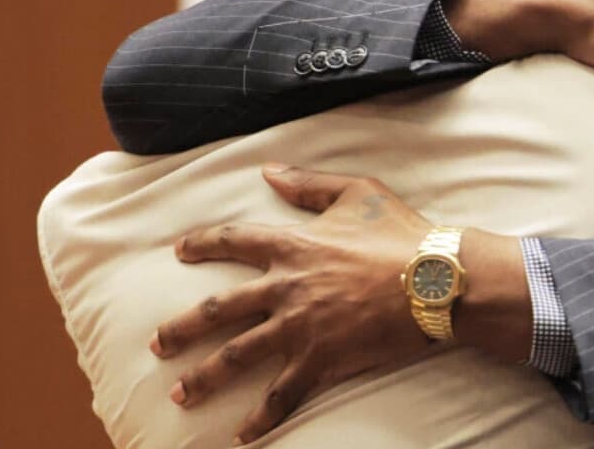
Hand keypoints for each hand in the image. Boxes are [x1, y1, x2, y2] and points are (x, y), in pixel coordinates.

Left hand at [150, 164, 530, 444]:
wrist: (435, 280)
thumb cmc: (402, 233)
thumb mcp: (358, 193)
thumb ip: (309, 184)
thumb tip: (269, 171)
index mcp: (292, 245)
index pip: (233, 241)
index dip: (203, 244)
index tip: (180, 250)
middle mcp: (285, 288)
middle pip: (218, 310)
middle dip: (181, 328)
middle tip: (157, 342)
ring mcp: (300, 327)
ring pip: (237, 356)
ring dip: (204, 378)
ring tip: (180, 395)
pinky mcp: (321, 359)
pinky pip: (282, 394)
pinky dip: (261, 418)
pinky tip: (242, 435)